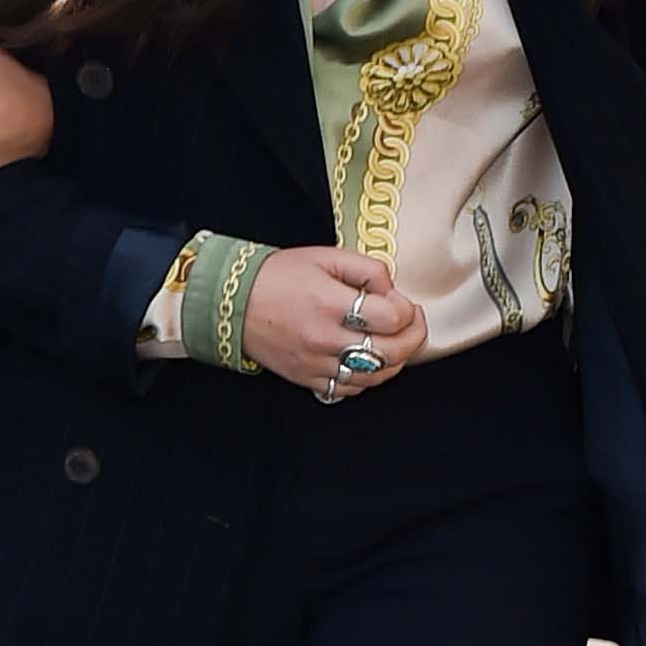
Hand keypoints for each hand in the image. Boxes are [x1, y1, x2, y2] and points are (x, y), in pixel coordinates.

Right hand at [241, 247, 425, 396]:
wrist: (232, 302)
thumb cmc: (277, 276)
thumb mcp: (325, 257)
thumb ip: (366, 269)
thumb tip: (391, 290)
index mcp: (330, 303)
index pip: (392, 317)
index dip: (407, 309)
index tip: (401, 302)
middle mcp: (325, 338)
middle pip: (391, 352)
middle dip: (413, 337)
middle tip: (413, 323)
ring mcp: (316, 363)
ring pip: (375, 376)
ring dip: (396, 361)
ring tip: (396, 342)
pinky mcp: (307, 379)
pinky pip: (350, 389)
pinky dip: (367, 378)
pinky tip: (369, 360)